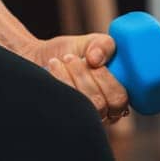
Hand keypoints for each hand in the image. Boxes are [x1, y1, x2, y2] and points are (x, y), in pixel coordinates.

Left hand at [13, 33, 130, 124]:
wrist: (39, 57)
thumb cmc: (69, 52)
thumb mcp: (90, 42)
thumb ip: (103, 44)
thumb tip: (96, 58)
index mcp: (113, 97)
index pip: (120, 100)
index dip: (107, 79)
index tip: (93, 60)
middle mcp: (100, 113)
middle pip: (101, 105)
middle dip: (87, 77)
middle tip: (72, 58)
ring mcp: (80, 118)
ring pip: (84, 106)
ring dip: (73, 77)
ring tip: (62, 60)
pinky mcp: (62, 116)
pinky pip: (65, 106)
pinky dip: (60, 80)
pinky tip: (53, 67)